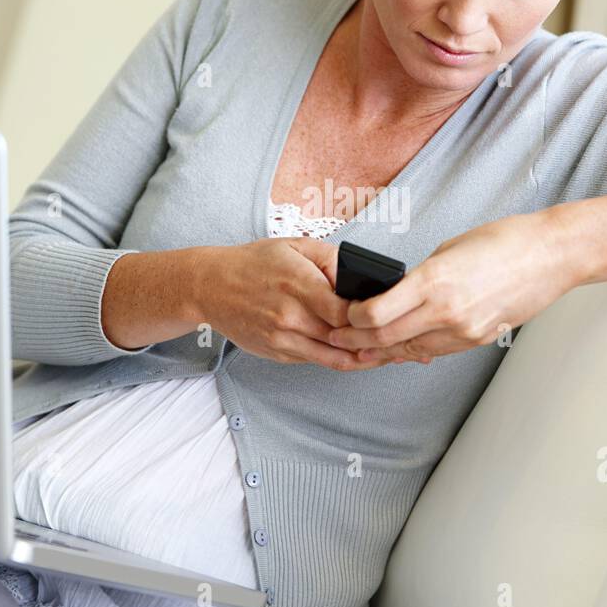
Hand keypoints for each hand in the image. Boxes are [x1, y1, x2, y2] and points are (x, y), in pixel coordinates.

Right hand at [190, 238, 379, 370]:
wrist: (210, 286)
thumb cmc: (253, 263)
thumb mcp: (294, 246)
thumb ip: (331, 259)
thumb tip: (359, 276)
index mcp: (298, 286)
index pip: (346, 314)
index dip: (369, 319)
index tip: (384, 316)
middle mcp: (290, 317)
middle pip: (343, 341)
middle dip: (371, 343)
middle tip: (396, 342)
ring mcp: (281, 339)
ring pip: (331, 359)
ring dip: (358, 359)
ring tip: (381, 354)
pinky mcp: (276, 353)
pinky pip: (312, 360)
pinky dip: (333, 358)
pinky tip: (351, 354)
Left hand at [326, 211, 575, 364]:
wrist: (549, 256)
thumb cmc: (503, 242)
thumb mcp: (449, 250)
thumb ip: (419, 277)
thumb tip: (394, 295)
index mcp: (433, 282)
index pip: (375, 314)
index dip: (351, 319)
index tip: (342, 314)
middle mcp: (446, 311)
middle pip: (384, 338)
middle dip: (356, 340)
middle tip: (339, 338)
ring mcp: (463, 330)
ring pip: (408, 350)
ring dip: (382, 350)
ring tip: (361, 348)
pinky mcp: (477, 340)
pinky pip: (435, 351)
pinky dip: (413, 349)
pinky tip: (399, 347)